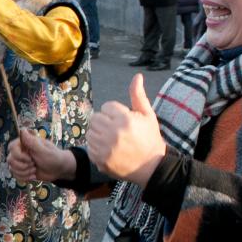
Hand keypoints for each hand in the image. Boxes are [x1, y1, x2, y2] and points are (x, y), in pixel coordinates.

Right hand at [7, 128, 75, 181]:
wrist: (59, 170)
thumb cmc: (53, 157)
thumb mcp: (44, 150)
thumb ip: (32, 142)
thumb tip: (22, 130)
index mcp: (25, 143)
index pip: (11, 147)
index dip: (18, 155)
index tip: (30, 159)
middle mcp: (21, 151)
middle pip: (10, 159)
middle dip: (23, 166)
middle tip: (34, 165)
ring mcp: (20, 161)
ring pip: (12, 168)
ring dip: (24, 172)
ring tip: (34, 170)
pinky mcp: (22, 170)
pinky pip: (15, 175)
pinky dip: (24, 178)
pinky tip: (33, 176)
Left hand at [87, 73, 165, 187]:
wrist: (151, 166)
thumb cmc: (150, 138)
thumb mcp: (148, 115)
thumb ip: (138, 95)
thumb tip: (137, 76)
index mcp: (124, 119)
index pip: (106, 107)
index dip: (115, 113)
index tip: (124, 121)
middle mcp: (113, 132)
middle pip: (95, 118)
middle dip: (105, 122)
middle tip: (116, 130)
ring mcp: (105, 147)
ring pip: (90, 132)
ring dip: (99, 134)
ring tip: (112, 139)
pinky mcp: (100, 159)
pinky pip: (89, 146)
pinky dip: (96, 147)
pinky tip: (109, 150)